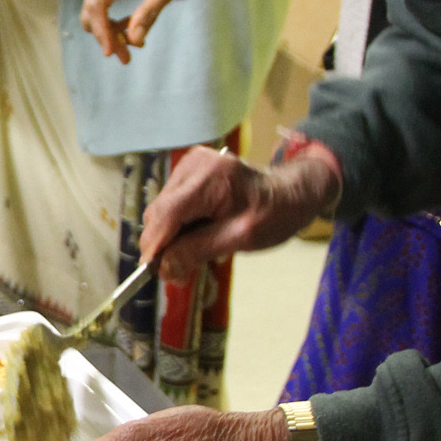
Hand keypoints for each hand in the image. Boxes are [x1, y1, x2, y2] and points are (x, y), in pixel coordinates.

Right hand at [82, 0, 194, 62]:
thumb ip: (149, 14)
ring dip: (108, 33)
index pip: (98, 4)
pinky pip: (99, 10)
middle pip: (92, 11)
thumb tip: (134, 41)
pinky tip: (129, 29)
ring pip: (93, 14)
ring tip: (132, 46)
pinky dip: (110, 25)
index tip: (110, 53)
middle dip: (106, 37)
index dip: (101, 30)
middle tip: (126, 58)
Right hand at [140, 148, 338, 282]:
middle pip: (159, 213)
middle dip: (163, 246)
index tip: (150, 272)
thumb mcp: (242, 238)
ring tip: (191, 258)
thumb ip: (200, 250)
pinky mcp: (187, 174)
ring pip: (161, 212)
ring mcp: (188, 167)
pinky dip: (177, 228)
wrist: (290, 193)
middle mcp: (193, 165)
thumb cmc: (275, 213)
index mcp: (211, 176)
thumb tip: (164, 268)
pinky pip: (170, 207)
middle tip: (178, 275)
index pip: (167, 213)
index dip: (154, 244)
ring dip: (170, 239)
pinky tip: (195, 238)